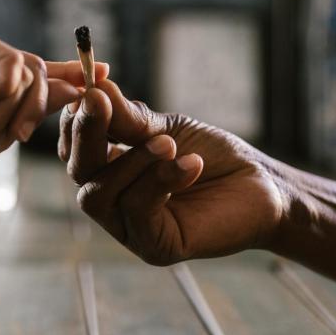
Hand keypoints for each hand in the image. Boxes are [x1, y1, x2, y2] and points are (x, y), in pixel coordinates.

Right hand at [0, 22, 107, 176]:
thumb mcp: (7, 127)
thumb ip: (41, 103)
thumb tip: (80, 85)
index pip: (42, 75)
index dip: (71, 74)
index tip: (105, 70)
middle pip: (40, 74)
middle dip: (34, 109)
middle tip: (15, 133)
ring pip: (30, 70)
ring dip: (12, 108)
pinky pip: (11, 63)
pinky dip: (0, 90)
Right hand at [59, 80, 286, 264]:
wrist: (262, 186)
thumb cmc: (212, 155)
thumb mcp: (166, 129)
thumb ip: (128, 118)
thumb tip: (93, 89)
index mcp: (109, 171)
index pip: (73, 148)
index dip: (75, 119)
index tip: (91, 88)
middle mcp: (112, 201)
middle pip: (76, 171)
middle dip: (88, 134)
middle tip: (101, 102)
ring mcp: (129, 227)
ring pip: (99, 195)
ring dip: (131, 162)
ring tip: (168, 143)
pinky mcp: (154, 246)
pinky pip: (137, 211)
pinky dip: (160, 181)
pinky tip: (191, 164)